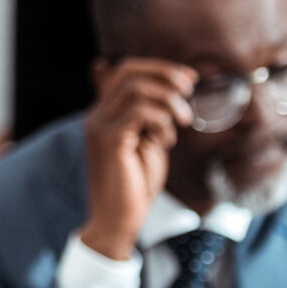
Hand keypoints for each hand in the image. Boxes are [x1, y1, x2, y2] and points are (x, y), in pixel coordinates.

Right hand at [78, 60, 196, 257]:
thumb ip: (153, 118)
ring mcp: (100, 126)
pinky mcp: (109, 141)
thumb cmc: (135, 184)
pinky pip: (138, 113)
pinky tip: (167, 139)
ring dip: (168, 100)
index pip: (125, 71)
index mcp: (105, 113)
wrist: (118, 219)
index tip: (189, 79)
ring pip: (135, 89)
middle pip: (128, 71)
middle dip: (164, 74)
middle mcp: (97, 115)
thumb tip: (172, 94)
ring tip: (183, 121)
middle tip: (190, 89)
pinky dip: (161, 120)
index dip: (159, 68)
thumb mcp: (149, 142)